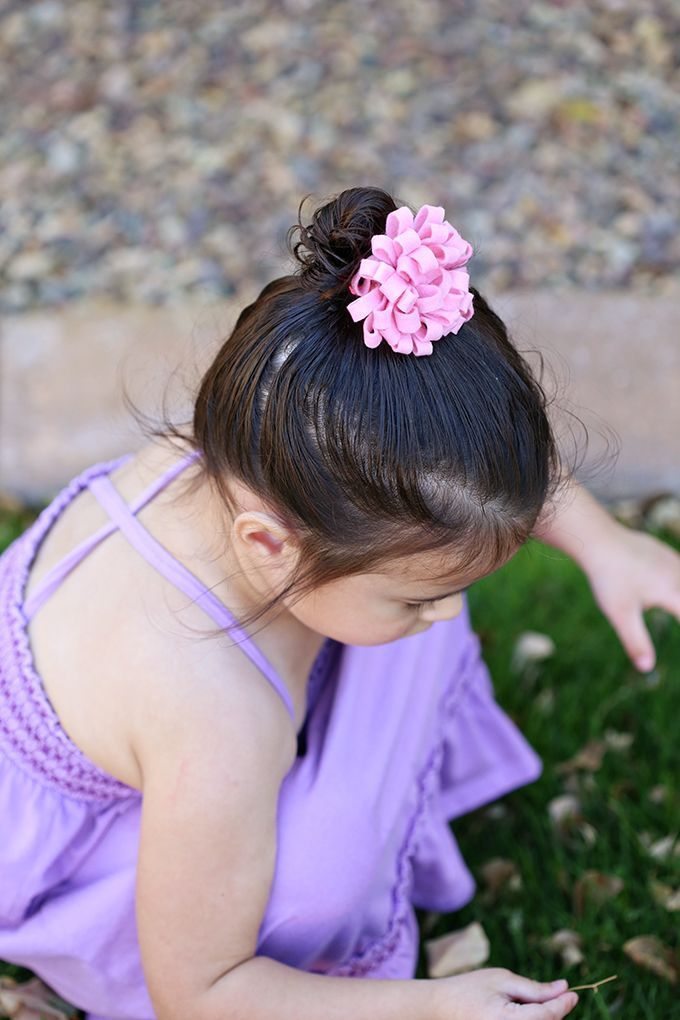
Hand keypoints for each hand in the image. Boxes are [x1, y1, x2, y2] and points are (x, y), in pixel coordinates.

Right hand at [432, 969, 577, 1019]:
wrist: (440, 1009)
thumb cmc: (469, 989)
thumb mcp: (502, 980)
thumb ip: (534, 988)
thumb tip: (563, 987)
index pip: (548, 1016)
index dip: (564, 1004)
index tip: (574, 993)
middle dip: (554, 1011)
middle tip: (552, 993)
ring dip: (544, 1018)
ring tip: (529, 1003)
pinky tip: (525, 1013)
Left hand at [581, 522, 679, 671]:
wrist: (598, 540)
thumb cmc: (609, 578)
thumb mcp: (620, 614)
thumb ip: (635, 642)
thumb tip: (647, 668)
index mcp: (671, 592)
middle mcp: (676, 574)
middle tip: (676, 610)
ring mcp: (670, 559)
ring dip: (678, 594)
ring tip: (672, 602)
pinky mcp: (661, 550)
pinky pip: (678, 566)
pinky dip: (677, 576)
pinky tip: (672, 579)